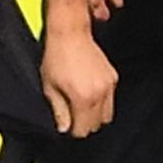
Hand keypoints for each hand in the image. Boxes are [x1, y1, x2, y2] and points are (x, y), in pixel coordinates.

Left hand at [39, 18, 116, 136]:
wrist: (70, 33)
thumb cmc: (57, 56)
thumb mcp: (50, 86)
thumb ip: (58, 111)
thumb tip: (63, 127)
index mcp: (83, 98)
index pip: (83, 129)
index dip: (73, 129)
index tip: (67, 124)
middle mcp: (99, 93)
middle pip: (97, 125)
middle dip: (85, 123)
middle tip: (72, 115)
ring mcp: (108, 85)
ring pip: (107, 114)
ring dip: (95, 114)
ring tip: (81, 105)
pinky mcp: (112, 77)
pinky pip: (111, 99)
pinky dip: (101, 101)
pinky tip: (89, 92)